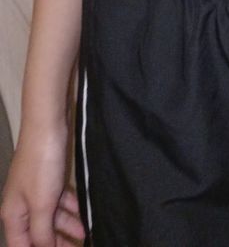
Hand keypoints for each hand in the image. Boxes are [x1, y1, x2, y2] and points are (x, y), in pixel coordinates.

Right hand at [0, 122, 85, 246]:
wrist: (48, 125)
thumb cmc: (41, 165)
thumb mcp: (42, 204)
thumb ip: (42, 233)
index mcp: (13, 215)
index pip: (21, 246)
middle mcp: (21, 205)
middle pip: (36, 234)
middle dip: (55, 243)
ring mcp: (35, 190)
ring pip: (49, 217)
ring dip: (66, 227)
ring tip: (85, 234)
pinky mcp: (49, 177)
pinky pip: (58, 201)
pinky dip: (69, 209)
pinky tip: (82, 214)